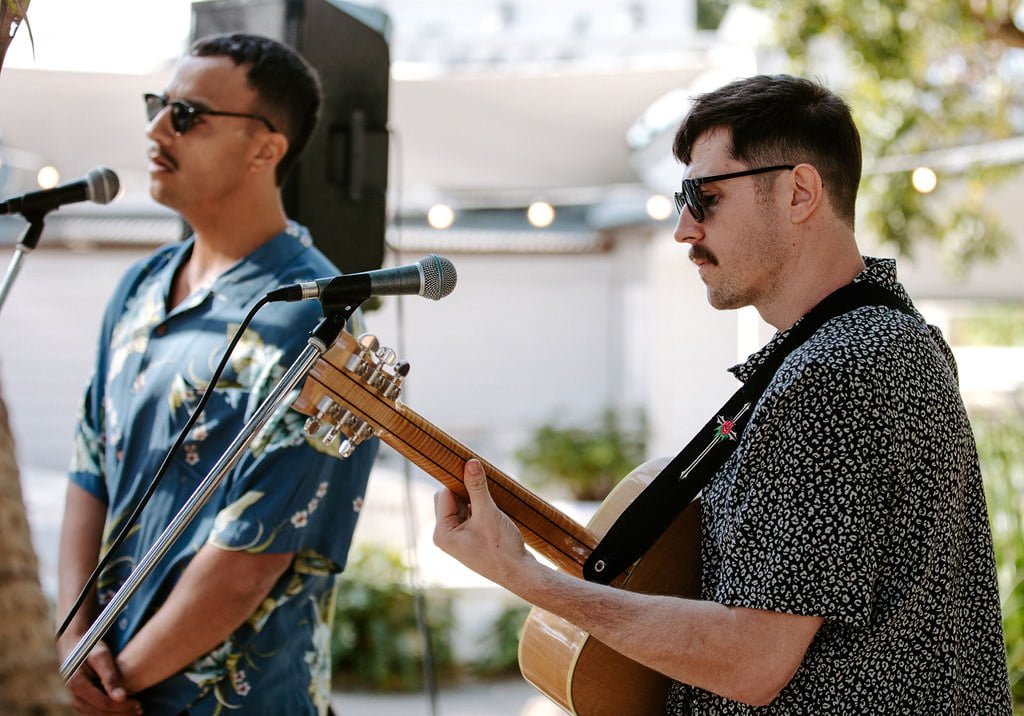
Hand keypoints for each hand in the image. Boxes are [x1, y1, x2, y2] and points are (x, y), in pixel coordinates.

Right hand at [63, 640, 140, 714]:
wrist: (72, 645)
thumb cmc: (90, 647)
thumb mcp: (101, 656)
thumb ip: (110, 676)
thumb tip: (122, 697)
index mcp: (76, 684)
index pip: (103, 703)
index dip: (122, 707)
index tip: (138, 703)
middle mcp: (71, 696)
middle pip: (98, 713)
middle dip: (120, 714)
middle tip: (139, 711)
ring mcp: (72, 700)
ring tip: (133, 712)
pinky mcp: (75, 701)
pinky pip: (90, 713)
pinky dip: (105, 714)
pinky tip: (120, 711)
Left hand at [432, 459, 535, 586]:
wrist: (520, 574)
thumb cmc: (501, 548)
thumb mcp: (488, 513)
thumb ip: (477, 487)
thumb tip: (471, 462)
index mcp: (442, 533)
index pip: (444, 494)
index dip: (459, 482)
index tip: (474, 471)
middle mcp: (445, 536)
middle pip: (449, 499)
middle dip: (466, 492)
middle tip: (486, 493)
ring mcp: (457, 539)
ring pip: (461, 505)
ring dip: (475, 500)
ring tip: (492, 509)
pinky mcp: (469, 539)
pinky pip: (470, 515)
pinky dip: (480, 509)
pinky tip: (494, 514)